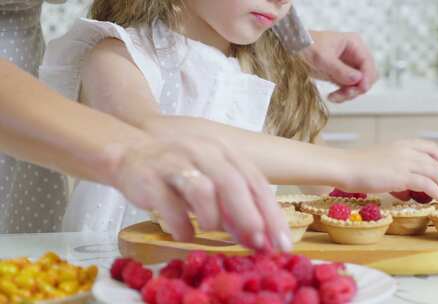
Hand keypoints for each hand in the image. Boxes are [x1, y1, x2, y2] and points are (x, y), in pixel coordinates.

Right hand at [107, 137, 290, 251]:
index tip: (283, 242)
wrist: (131, 155)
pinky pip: (169, 204)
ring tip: (211, 231)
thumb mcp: (212, 184)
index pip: (255, 182)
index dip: (271, 213)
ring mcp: (176, 162)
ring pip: (203, 189)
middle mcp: (204, 152)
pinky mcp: (151, 177)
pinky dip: (180, 224)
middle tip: (258, 243)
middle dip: (249, 216)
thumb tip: (259, 241)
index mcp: (225, 152)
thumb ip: (234, 209)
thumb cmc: (180, 172)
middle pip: (233, 183)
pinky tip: (185, 234)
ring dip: (213, 217)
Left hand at [302, 31, 377, 102]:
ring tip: (334, 97)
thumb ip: (340, 69)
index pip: (368, 62)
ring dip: (349, 94)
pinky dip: (342, 95)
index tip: (360, 89)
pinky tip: (332, 97)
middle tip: (346, 94)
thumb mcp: (321, 57)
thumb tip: (357, 80)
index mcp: (354, 44)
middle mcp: (354, 54)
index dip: (367, 77)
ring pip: (358, 85)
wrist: (289, 48)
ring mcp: (347, 66)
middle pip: (367, 75)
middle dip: (358, 87)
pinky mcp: (339, 75)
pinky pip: (348, 89)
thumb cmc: (304, 45)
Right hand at [340, 139, 437, 203]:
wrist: (345, 167)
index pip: (429, 146)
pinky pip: (427, 184)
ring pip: (434, 172)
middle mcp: (405, 150)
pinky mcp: (402, 176)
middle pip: (434, 161)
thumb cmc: (355, 166)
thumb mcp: (379, 160)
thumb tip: (402, 187)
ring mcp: (404, 162)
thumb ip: (394, 167)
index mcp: (400, 144)